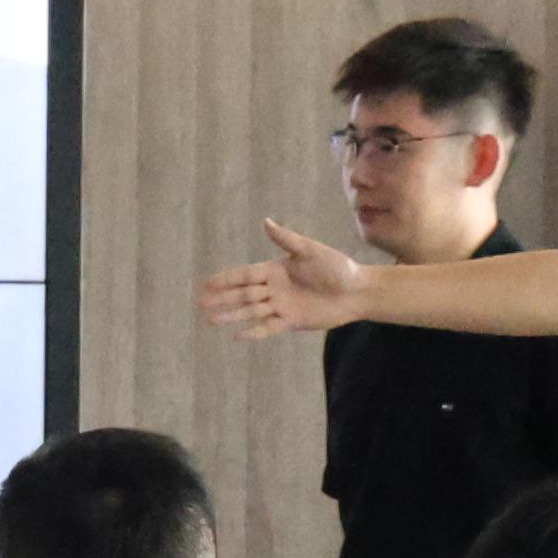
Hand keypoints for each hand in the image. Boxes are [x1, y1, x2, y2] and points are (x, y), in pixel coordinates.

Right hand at [198, 221, 376, 340]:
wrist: (357, 291)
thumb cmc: (336, 267)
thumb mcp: (310, 250)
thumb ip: (286, 239)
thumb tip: (265, 221)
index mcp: (275, 269)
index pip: (244, 275)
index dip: (225, 279)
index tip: (206, 283)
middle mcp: (274, 288)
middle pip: (243, 294)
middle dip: (222, 298)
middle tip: (201, 303)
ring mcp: (281, 306)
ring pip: (251, 311)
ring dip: (232, 315)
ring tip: (211, 320)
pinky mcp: (291, 321)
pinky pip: (268, 327)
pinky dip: (253, 332)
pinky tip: (237, 336)